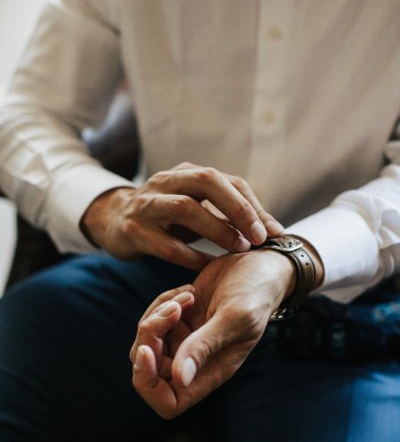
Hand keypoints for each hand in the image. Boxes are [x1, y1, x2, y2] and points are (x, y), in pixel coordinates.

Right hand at [81, 162, 283, 269]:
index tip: (273, 231)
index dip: (252, 204)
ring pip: (185, 208)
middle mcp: (166, 182)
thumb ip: (227, 213)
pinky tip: (211, 268)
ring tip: (240, 249)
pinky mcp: (133, 231)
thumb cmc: (166, 216)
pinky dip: (193, 258)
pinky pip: (167, 246)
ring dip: (218, 229)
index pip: (226, 180)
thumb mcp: (195, 207)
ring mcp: (147, 205)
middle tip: (259, 236)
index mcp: (185, 173)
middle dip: (238, 208)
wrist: (115, 221)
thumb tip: (271, 229)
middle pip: (206, 181)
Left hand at [130, 250, 294, 417]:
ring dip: (157, 315)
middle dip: (148, 338)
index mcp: (210, 372)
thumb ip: (205, 345)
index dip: (148, 383)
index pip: (168, 403)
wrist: (260, 265)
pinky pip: (154, 319)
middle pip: (148, 370)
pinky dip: (162, 302)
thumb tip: (179, 378)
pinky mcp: (180, 320)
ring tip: (187, 296)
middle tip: (172, 310)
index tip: (148, 349)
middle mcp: (194, 361)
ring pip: (147, 342)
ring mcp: (185, 340)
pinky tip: (188, 290)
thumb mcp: (234, 316)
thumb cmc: (256, 293)